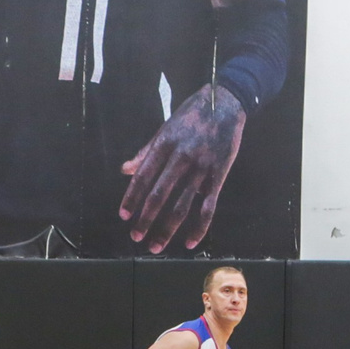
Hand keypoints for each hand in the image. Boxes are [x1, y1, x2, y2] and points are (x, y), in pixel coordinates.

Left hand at [120, 84, 246, 252]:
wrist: (226, 102)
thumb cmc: (192, 115)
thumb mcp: (165, 128)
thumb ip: (146, 151)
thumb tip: (125, 170)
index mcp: (164, 145)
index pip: (143, 177)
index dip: (132, 197)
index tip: (123, 215)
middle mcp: (181, 157)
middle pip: (159, 194)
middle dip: (145, 218)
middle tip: (135, 236)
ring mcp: (201, 167)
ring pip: (181, 205)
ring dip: (167, 228)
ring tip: (155, 246)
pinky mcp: (219, 175)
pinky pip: (208, 206)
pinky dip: (199, 227)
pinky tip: (190, 242)